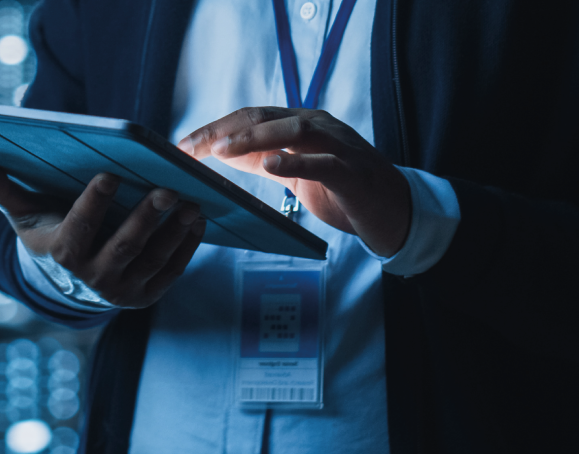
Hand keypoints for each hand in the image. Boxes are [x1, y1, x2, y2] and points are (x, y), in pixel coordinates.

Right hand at [0, 160, 205, 307]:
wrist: (66, 281)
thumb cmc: (48, 232)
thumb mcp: (25, 214)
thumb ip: (4, 190)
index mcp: (63, 254)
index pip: (79, 229)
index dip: (93, 203)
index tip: (111, 175)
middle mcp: (92, 278)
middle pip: (124, 247)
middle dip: (146, 218)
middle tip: (167, 188)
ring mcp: (122, 291)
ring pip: (152, 259)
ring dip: (174, 232)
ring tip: (191, 203)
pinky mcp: (146, 297)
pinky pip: (170, 272)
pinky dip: (186, 248)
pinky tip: (197, 221)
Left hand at [177, 107, 411, 256]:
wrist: (395, 212)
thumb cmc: (342, 191)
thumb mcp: (294, 172)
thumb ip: (262, 159)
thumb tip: (218, 153)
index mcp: (302, 125)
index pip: (251, 117)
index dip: (215, 128)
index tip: (183, 144)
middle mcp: (319, 127)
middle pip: (264, 117)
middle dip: (223, 130)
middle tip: (191, 146)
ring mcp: (339, 146)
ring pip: (293, 129)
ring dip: (253, 138)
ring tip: (221, 150)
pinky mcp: (353, 172)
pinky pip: (324, 162)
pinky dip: (296, 160)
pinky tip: (271, 164)